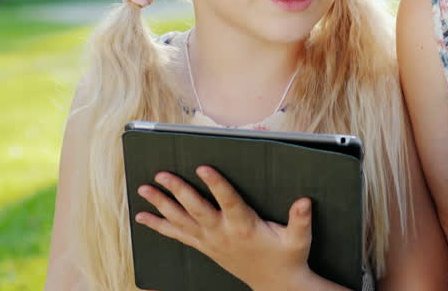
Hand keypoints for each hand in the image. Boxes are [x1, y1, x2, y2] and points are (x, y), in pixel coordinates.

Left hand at [136, 166, 314, 290]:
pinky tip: (143, 217)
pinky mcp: (205, 247)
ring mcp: (211, 242)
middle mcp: (223, 234)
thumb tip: (304, 201)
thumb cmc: (287, 258)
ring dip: (161, 205)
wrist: (275, 284)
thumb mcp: (299, 240)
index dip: (215, 184)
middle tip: (162, 175)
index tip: (203, 167)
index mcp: (245, 227)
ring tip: (145, 189)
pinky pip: (177, 235)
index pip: (228, 201)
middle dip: (178, 191)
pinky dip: (159, 226)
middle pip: (196, 209)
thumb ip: (301, 219)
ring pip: (181, 221)